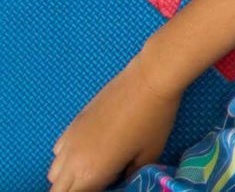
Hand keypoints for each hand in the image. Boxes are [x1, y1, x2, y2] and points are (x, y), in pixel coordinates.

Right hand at [46, 57, 181, 191]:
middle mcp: (72, 161)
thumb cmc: (153, 120)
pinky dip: (66, 158)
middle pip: (58, 190)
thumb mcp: (149, 155)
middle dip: (75, 190)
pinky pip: (57, 152)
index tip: (107, 187)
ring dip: (68, 177)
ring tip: (93, 170)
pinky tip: (88, 150)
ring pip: (54, 173)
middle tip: (99, 182)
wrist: (148, 80)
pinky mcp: (71, 124)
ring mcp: (69, 141)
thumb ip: (131, 175)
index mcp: (91, 173)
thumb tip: (123, 179)